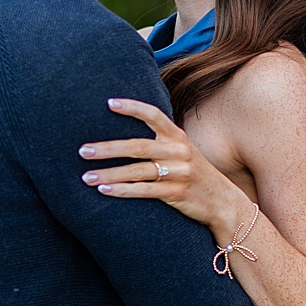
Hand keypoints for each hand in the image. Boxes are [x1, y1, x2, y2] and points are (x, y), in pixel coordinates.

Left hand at [79, 97, 245, 232]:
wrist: (224, 203)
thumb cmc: (196, 175)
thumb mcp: (184, 152)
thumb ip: (161, 142)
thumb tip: (125, 136)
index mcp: (178, 137)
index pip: (154, 115)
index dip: (132, 108)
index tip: (108, 103)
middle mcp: (179, 152)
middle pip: (138, 146)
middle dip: (107, 149)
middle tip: (82, 151)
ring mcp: (179, 173)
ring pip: (138, 171)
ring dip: (109, 174)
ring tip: (86, 177)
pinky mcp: (177, 193)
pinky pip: (145, 191)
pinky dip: (123, 191)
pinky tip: (105, 190)